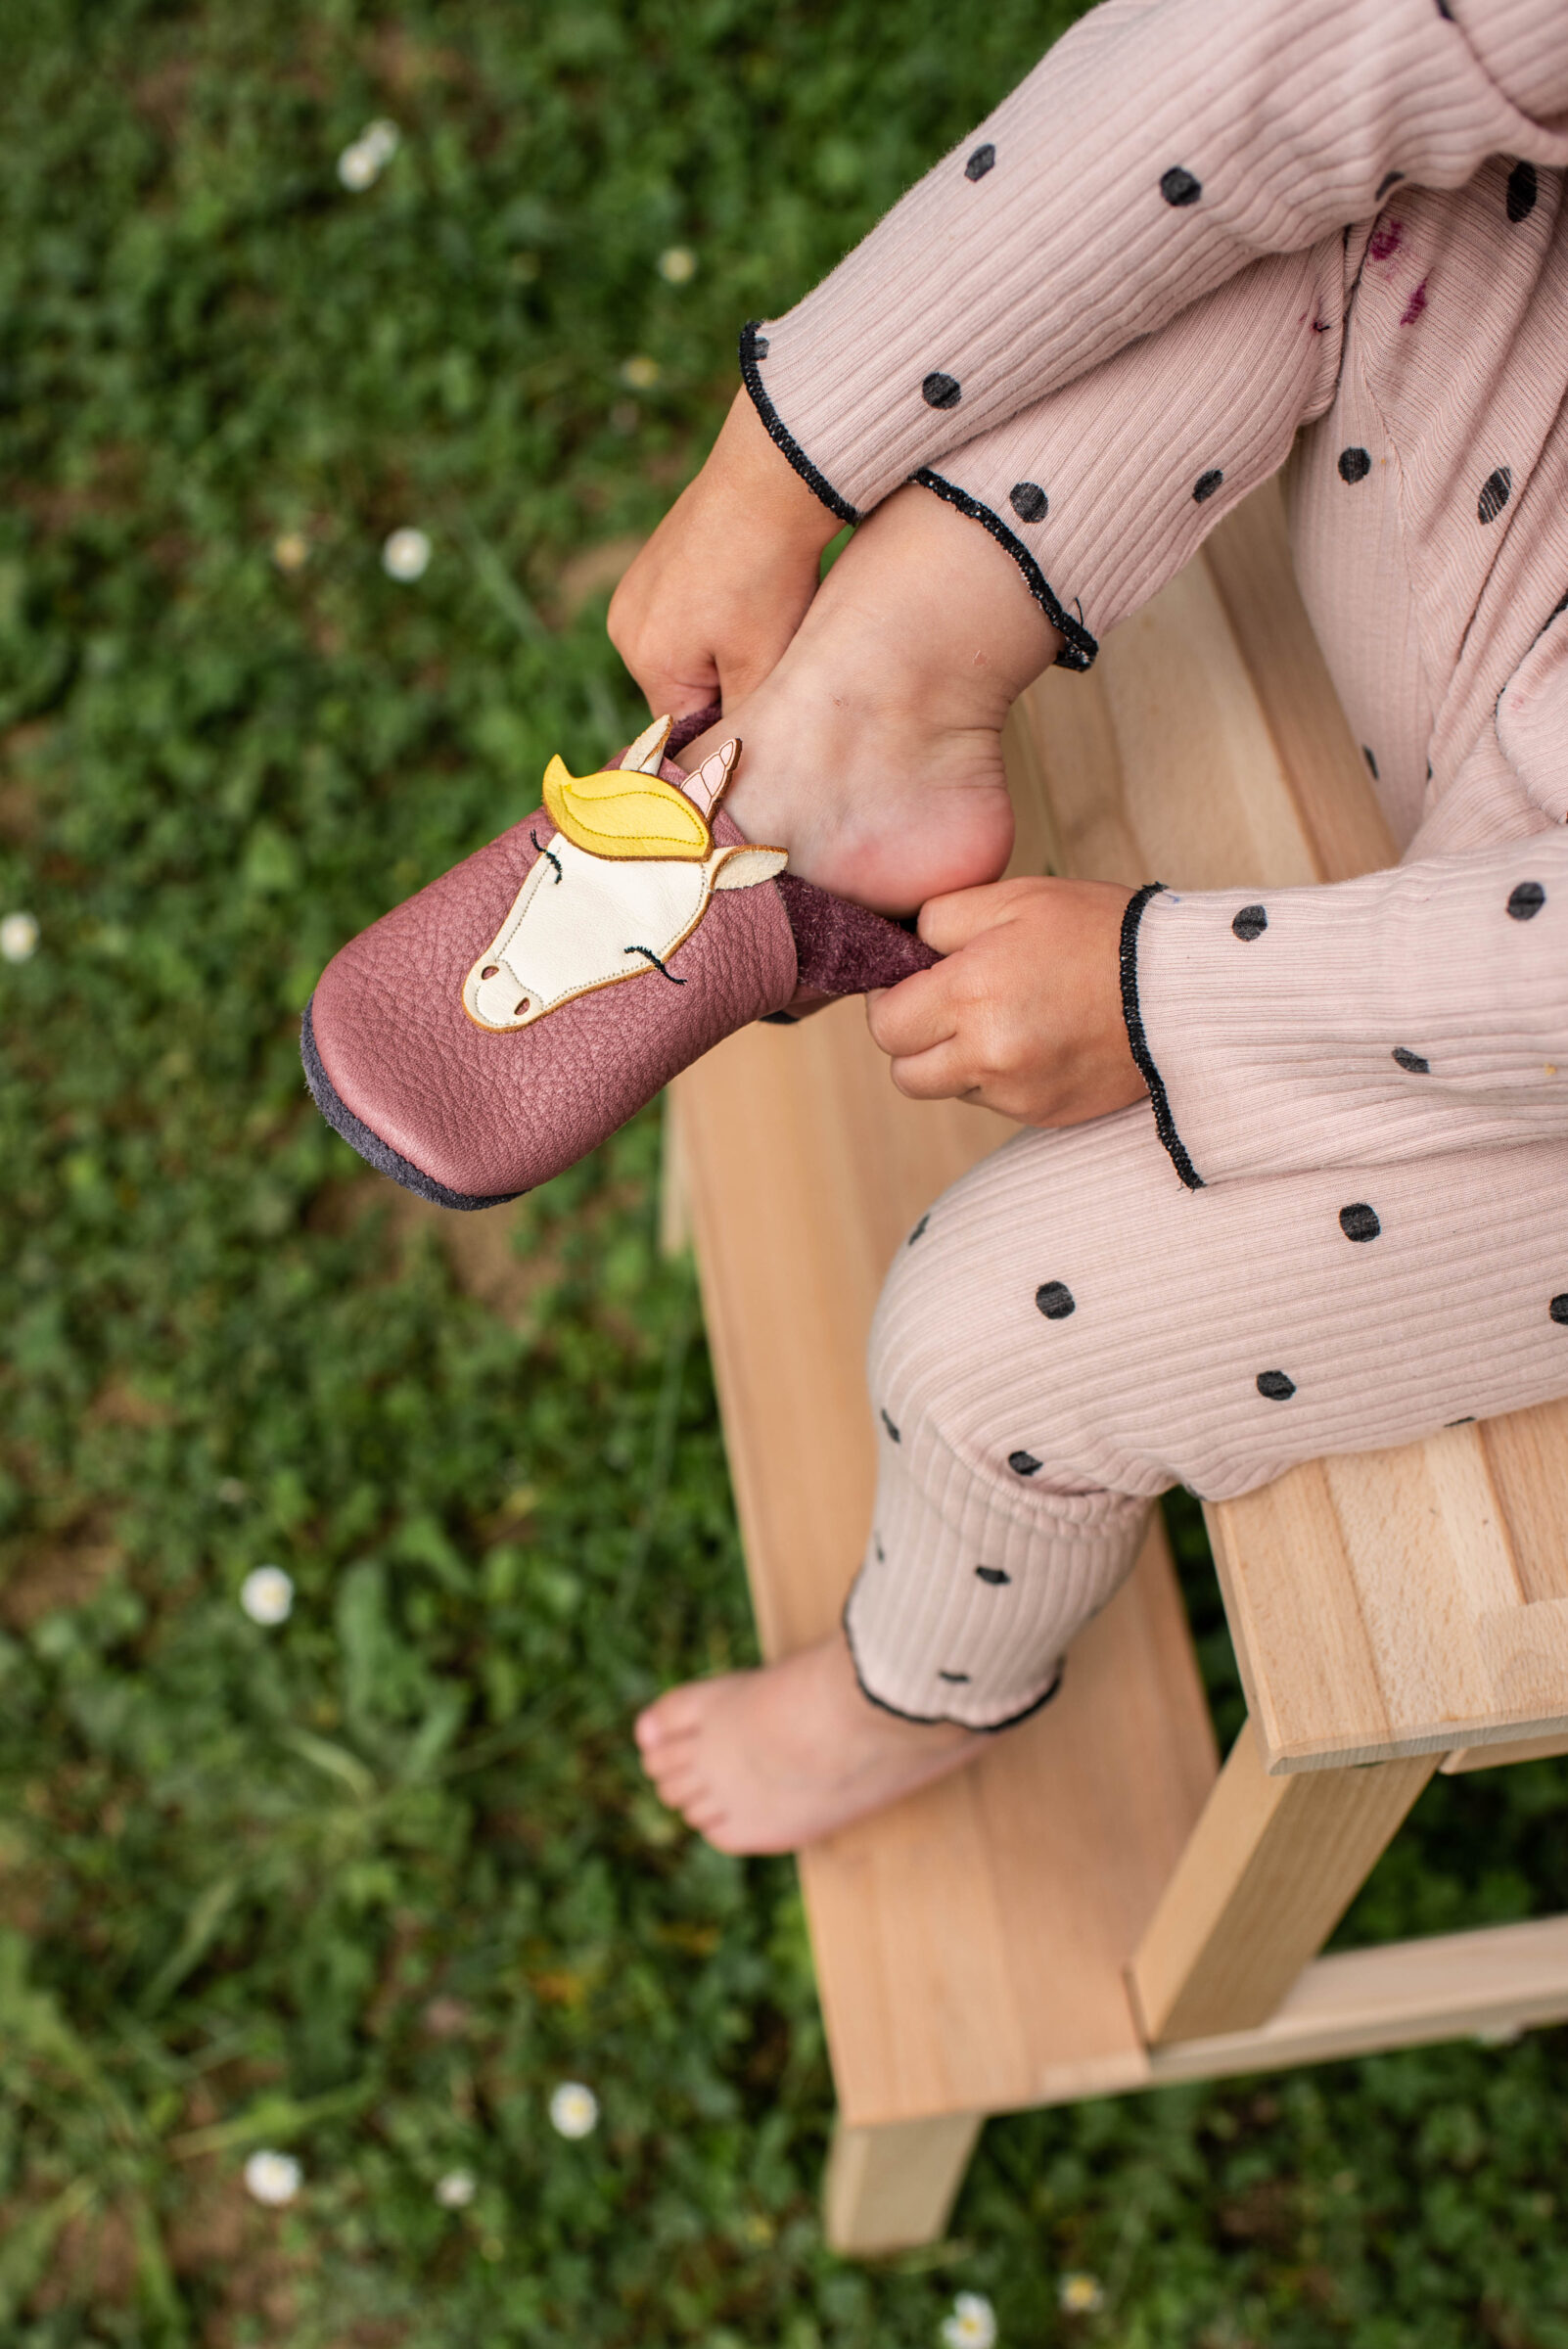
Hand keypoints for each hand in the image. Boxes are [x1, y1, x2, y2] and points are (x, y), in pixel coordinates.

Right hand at [609, 389, 841, 719]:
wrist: (773, 479)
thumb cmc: (770, 575)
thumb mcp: (764, 663)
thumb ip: (742, 721)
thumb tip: (733, 766)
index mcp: (647, 661)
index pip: (684, 733)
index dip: (727, 731)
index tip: (764, 721)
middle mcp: (625, 629)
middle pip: (680, 696)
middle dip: (724, 691)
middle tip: (773, 666)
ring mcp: (633, 594)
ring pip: (682, 659)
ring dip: (720, 657)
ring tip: (762, 625)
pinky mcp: (650, 567)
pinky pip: (679, 621)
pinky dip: (713, 622)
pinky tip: (748, 599)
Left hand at [865, 875, 1147, 1125]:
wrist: (1182, 988)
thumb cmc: (1099, 932)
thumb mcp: (1015, 898)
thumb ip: (941, 919)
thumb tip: (902, 947)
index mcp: (972, 994)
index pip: (886, 1025)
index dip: (890, 1001)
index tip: (913, 981)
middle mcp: (989, 1054)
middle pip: (905, 1073)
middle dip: (915, 1039)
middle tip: (948, 1003)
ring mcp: (1018, 1093)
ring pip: (948, 1089)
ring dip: (958, 1060)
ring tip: (1004, 1016)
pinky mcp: (1045, 1115)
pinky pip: (994, 1102)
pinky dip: (1001, 1076)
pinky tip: (1038, 1038)